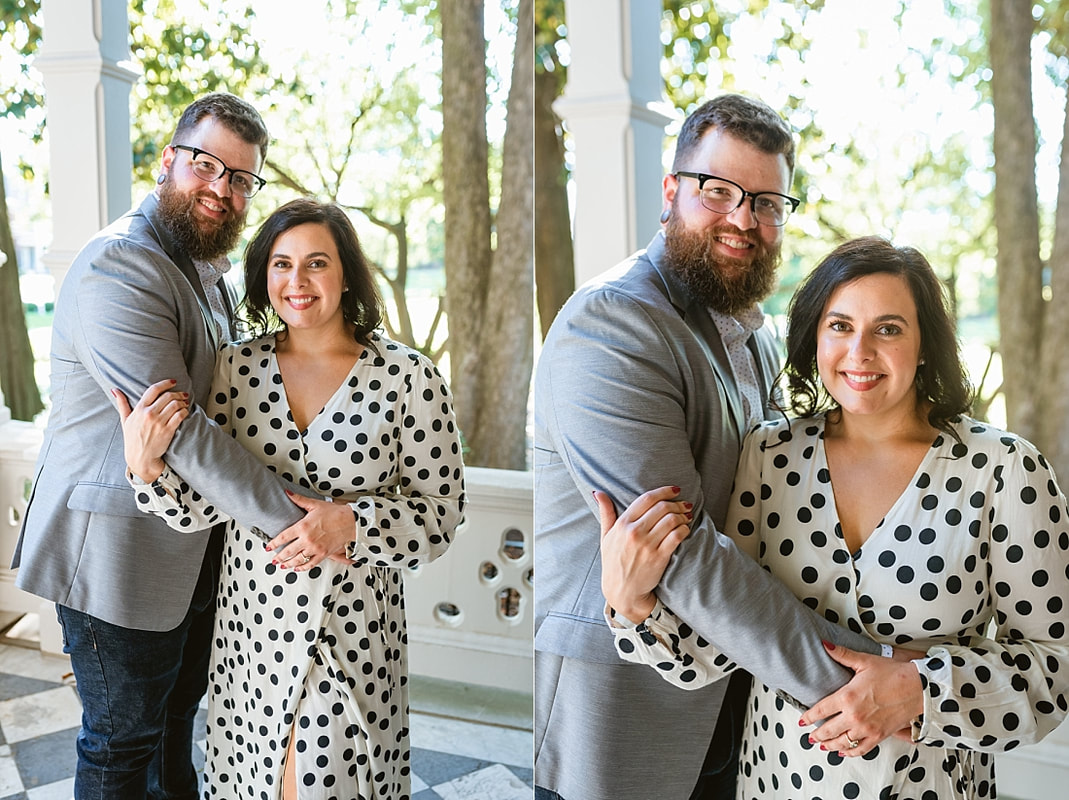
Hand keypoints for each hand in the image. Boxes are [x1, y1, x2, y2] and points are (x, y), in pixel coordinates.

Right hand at [112, 379, 188, 482]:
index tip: (173, 382)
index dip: (165, 383)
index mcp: (139, 409)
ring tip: (184, 402)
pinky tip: (185, 411)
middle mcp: (149, 414)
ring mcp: (159, 422)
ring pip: (175, 404)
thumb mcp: (125, 420)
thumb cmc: (132, 438)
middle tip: (182, 394)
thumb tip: (114, 390)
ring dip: (182, 401)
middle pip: (167, 396)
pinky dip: (185, 411)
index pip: (154, 390)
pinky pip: (180, 415)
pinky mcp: (168, 430)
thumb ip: (122, 404)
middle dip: (177, 393)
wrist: (140, 457)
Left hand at [265, 490, 355, 571]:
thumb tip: (287, 493)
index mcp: (303, 527)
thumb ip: (299, 500)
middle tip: (274, 560)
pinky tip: (298, 568)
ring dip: (288, 564)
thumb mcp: (315, 505)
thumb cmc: (335, 513)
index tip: (268, 547)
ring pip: (297, 560)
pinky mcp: (323, 554)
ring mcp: (315, 548)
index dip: (273, 543)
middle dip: (279, 557)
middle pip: (288, 552)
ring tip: (282, 566)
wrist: (351, 522)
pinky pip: (310, 564)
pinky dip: (302, 568)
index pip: (283, 537)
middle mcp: (307, 540)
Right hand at [597, 486, 691, 623]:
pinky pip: (676, 536)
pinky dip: (684, 529)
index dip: (664, 491)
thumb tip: (598, 492)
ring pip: (671, 520)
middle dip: (676, 503)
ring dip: (682, 515)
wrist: (621, 590)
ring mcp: (647, 545)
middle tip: (683, 504)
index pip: (647, 499)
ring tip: (686, 515)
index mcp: (622, 524)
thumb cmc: (613, 562)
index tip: (675, 490)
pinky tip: (685, 529)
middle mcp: (634, 532)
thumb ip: (605, 513)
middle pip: (662, 507)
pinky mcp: (659, 557)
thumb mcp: (605, 536)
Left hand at [799, 641, 923, 756]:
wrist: (918, 687)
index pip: (821, 710)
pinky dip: (850, 752)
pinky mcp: (879, 736)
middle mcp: (854, 716)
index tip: (802, 721)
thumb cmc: (892, 673)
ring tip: (822, 746)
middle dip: (817, 735)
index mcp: (847, 697)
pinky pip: (861, 749)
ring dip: (830, 746)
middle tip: (810, 737)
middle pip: (828, 730)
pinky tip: (844, 752)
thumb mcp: (864, 661)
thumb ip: (842, 655)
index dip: (809, 717)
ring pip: (842, 742)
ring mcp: (867, 728)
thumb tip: (825, 644)